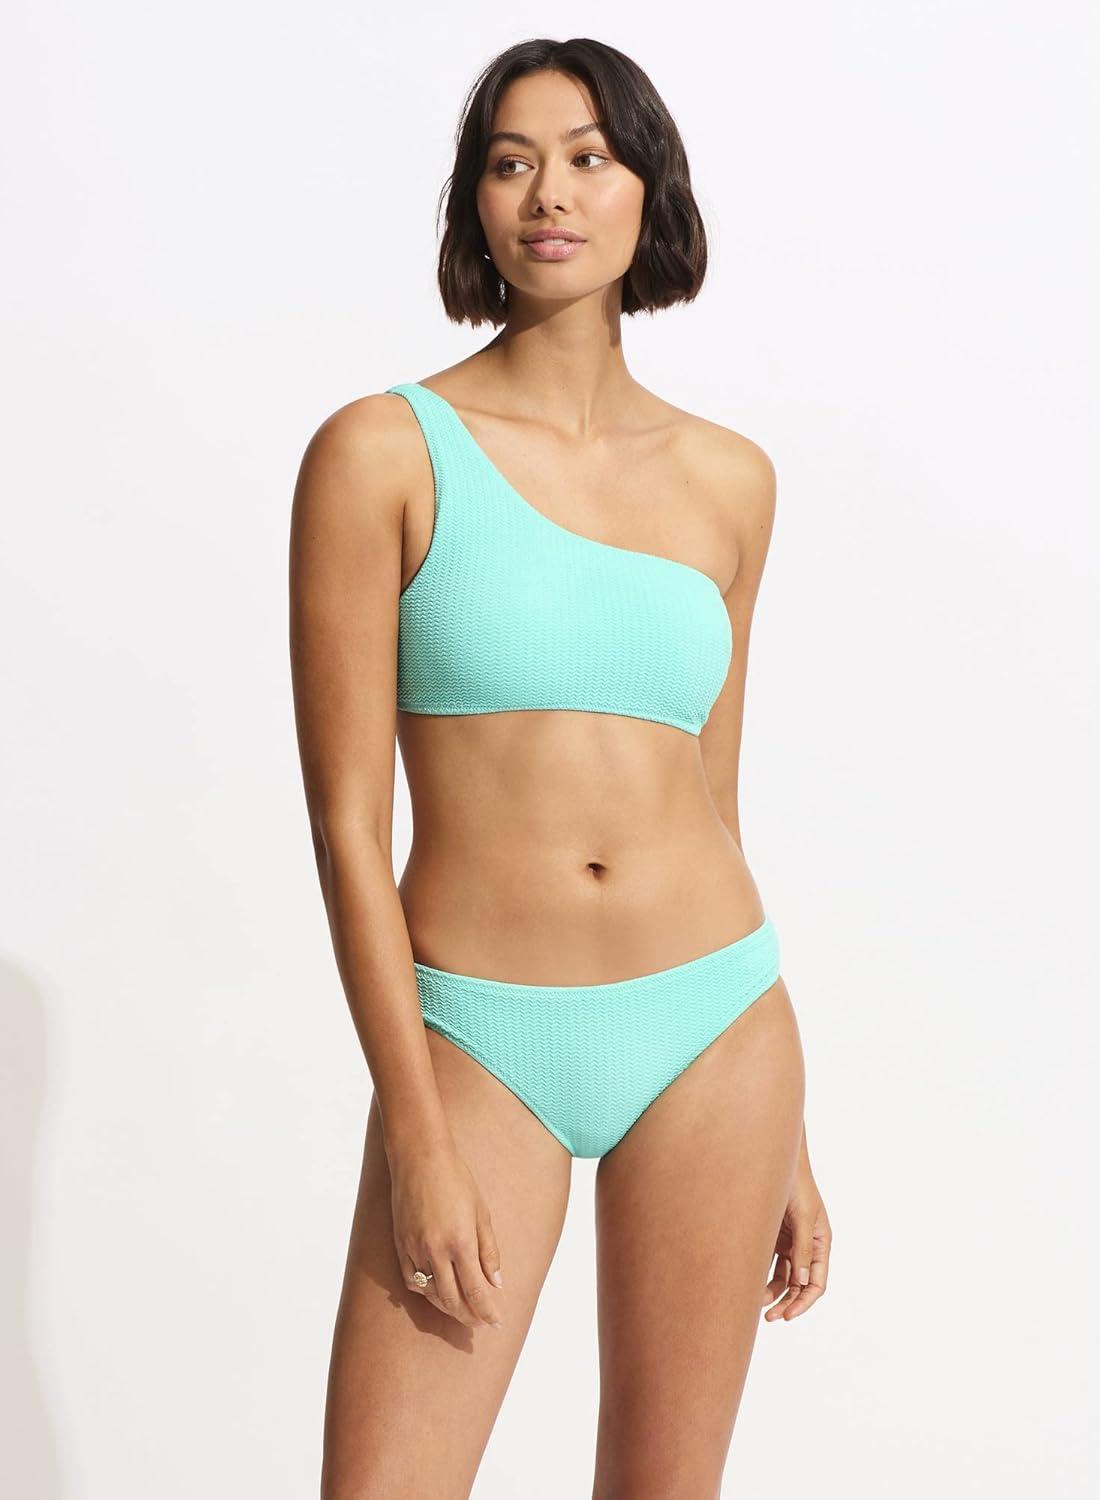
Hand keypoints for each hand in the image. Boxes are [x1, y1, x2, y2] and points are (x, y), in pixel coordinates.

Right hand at [390, 1137, 505, 1329]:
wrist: (419, 1158)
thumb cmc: (456, 1179)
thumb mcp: (481, 1212)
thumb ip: (489, 1251)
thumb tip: (496, 1283)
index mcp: (461, 1242)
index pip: (476, 1291)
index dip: (487, 1312)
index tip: (496, 1323)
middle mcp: (436, 1250)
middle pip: (453, 1299)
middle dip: (469, 1316)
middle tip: (481, 1324)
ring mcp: (415, 1249)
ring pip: (432, 1293)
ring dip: (449, 1307)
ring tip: (462, 1312)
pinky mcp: (401, 1246)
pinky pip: (413, 1280)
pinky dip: (427, 1292)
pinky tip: (437, 1292)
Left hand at [763, 1131, 830, 1321]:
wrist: (773, 1158)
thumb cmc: (795, 1184)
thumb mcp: (804, 1217)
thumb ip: (804, 1249)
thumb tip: (803, 1283)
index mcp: (821, 1243)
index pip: (817, 1283)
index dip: (803, 1302)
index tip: (787, 1316)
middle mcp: (806, 1245)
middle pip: (798, 1284)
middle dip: (786, 1302)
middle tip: (768, 1318)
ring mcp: (788, 1240)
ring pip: (781, 1276)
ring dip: (770, 1291)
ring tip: (753, 1301)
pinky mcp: (771, 1234)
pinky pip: (767, 1261)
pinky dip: (760, 1274)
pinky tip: (748, 1282)